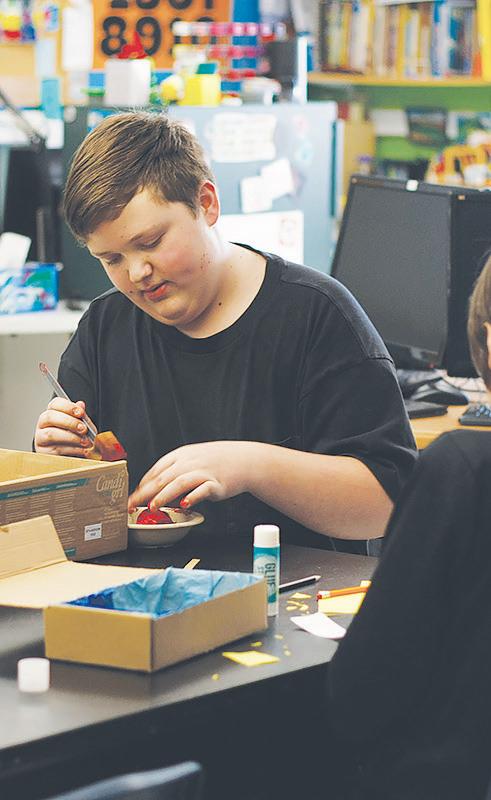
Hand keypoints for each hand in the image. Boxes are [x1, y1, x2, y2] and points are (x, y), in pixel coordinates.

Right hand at [34, 398, 97, 457]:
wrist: (72, 458)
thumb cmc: (74, 438)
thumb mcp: (80, 425)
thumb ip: (81, 416)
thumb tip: (81, 404)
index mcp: (52, 413)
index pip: (55, 404)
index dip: (68, 407)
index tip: (80, 412)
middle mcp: (43, 424)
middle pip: (50, 417)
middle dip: (69, 422)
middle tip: (84, 429)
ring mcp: (40, 438)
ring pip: (51, 434)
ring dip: (71, 437)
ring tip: (85, 441)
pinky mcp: (44, 452)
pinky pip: (57, 449)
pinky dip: (73, 450)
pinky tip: (83, 450)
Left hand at [128, 441, 254, 511]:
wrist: (242, 460)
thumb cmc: (214, 462)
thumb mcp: (191, 459)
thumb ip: (173, 472)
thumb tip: (153, 489)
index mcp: (180, 455)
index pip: (155, 470)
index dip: (141, 485)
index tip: (130, 498)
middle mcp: (189, 462)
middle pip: (163, 477)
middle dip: (145, 493)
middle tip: (132, 505)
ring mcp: (203, 472)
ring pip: (179, 483)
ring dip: (164, 495)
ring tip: (152, 506)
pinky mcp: (216, 483)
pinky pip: (202, 490)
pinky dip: (192, 497)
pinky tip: (184, 504)